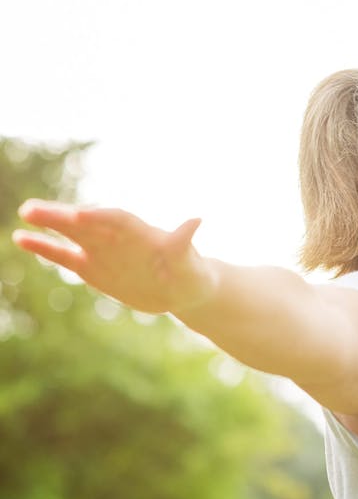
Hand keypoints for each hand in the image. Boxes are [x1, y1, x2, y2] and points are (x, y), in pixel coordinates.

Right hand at [12, 199, 216, 313]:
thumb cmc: (192, 273)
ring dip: (50, 224)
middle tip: (34, 209)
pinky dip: (45, 248)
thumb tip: (196, 219)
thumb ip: (185, 242)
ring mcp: (103, 251)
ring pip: (72, 234)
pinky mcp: (93, 268)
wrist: (183, 289)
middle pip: (89, 222)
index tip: (81, 216)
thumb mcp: (191, 262)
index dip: (101, 217)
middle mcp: (118, 238)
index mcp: (142, 233)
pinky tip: (21, 238)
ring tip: (25, 212)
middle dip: (64, 216)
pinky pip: (65, 256)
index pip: (119, 220)